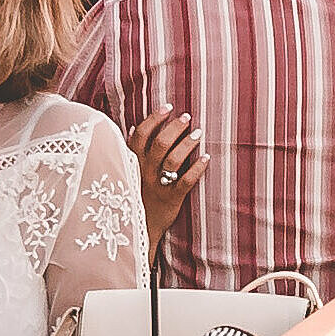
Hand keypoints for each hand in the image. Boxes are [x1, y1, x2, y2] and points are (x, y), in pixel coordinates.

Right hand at [132, 107, 205, 234]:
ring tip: (198, 132)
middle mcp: (143, 172)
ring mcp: (157, 185)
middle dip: (174, 127)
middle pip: (159, 143)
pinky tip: (207, 158)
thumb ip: (131, 151)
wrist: (138, 228)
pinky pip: (185, 181)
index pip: (139, 135)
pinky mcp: (171, 198)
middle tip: (187, 116)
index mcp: (131, 163)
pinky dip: (197, 168)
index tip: (168, 107)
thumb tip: (133, 127)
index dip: (154, 119)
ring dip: (187, 144)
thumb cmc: (135, 194)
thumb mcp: (127, 172)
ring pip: (173, 160)